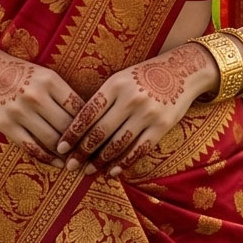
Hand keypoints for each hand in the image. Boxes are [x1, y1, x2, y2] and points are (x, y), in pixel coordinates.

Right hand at [0, 43, 83, 166]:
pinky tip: (58, 163)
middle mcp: (35, 96)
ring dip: (67, 154)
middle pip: (67, 127)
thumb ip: (65, 95)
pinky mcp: (6, 126)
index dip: (92, 125)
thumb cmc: (24, 74)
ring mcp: (19, 112)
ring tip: (77, 160)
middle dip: (82, 143)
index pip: (79, 108)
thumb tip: (90, 120)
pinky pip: (32, 148)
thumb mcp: (46, 76)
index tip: (100, 137)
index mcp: (50, 81)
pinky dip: (48, 159)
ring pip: (52, 140)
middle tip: (93, 154)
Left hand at [56, 43, 217, 177]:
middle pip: (100, 132)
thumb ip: (102, 99)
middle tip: (70, 165)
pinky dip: (124, 163)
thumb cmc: (143, 76)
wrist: (181, 71)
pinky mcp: (162, 126)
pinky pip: (139, 150)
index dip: (72, 133)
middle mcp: (130, 99)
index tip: (61, 148)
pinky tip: (112, 172)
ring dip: (100, 161)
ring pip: (118, 144)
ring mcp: (147, 114)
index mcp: (115, 85)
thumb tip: (78, 128)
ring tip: (88, 171)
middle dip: (82, 152)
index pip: (88, 114)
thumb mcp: (120, 78)